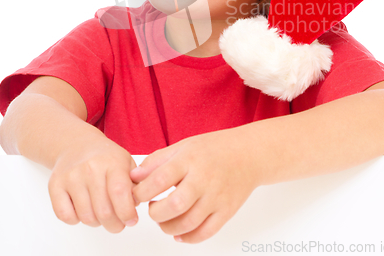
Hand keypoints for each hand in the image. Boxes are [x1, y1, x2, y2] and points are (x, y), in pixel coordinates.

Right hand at [48, 136, 137, 232]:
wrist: (77, 144)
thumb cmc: (105, 157)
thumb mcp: (126, 162)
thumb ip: (135, 184)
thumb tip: (135, 204)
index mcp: (112, 162)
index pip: (120, 193)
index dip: (127, 213)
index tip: (131, 220)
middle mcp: (91, 168)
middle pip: (104, 211)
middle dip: (115, 225)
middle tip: (118, 223)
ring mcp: (71, 176)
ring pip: (86, 217)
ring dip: (97, 222)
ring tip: (102, 213)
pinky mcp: (55, 185)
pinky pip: (66, 216)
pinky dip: (76, 219)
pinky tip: (84, 208)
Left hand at [130, 127, 260, 242]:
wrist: (249, 153)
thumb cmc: (214, 148)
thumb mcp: (183, 146)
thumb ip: (157, 161)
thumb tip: (134, 178)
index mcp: (190, 159)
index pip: (159, 179)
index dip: (142, 192)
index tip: (137, 195)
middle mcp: (204, 178)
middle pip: (173, 205)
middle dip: (155, 212)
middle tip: (152, 207)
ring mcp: (217, 197)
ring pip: (188, 223)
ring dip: (168, 227)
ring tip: (164, 219)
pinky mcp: (226, 211)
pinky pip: (205, 232)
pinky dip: (188, 238)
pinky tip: (179, 232)